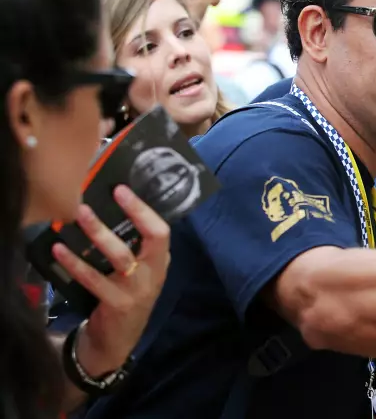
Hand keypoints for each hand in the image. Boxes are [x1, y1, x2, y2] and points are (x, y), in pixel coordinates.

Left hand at [52, 185, 169, 375]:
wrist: (118, 340)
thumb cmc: (126, 296)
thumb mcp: (138, 273)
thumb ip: (133, 249)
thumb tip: (109, 212)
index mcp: (160, 262)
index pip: (161, 231)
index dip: (144, 210)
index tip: (123, 189)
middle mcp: (153, 273)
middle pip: (149, 238)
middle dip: (130, 213)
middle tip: (107, 195)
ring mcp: (137, 289)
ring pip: (119, 256)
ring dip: (97, 234)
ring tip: (78, 216)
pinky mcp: (117, 303)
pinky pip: (93, 279)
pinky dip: (74, 263)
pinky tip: (59, 250)